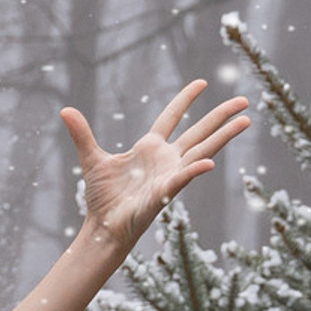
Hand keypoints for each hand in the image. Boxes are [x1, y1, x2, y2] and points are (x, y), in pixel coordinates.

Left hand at [63, 80, 250, 249]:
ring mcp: (169, 175)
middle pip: (199, 131)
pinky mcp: (165, 193)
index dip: (185, 100)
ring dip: (224, 137)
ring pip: (202, 150)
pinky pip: (182, 179)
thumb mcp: (92, 159)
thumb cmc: (102, 198)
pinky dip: (193, 170)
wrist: (101, 227)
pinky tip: (209, 162)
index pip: (171, 117)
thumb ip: (82, 135)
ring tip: (246, 121)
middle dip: (221, 116)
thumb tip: (65, 110)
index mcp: (150, 148)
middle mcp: (166, 159)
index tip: (202, 83)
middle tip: (245, 101)